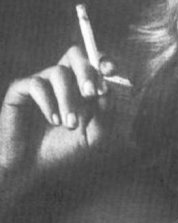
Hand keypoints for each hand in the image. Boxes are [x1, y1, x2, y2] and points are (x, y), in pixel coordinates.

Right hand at [0, 46, 116, 190]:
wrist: (35, 167)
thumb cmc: (66, 152)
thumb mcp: (94, 138)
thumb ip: (105, 115)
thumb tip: (108, 91)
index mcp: (82, 88)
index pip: (94, 64)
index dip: (103, 61)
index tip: (111, 71)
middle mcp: (63, 81)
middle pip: (75, 55)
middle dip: (87, 72)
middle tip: (91, 94)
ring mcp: (43, 83)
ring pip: (58, 72)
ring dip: (68, 100)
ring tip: (70, 125)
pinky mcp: (21, 90)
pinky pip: (36, 84)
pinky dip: (48, 103)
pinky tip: (53, 121)